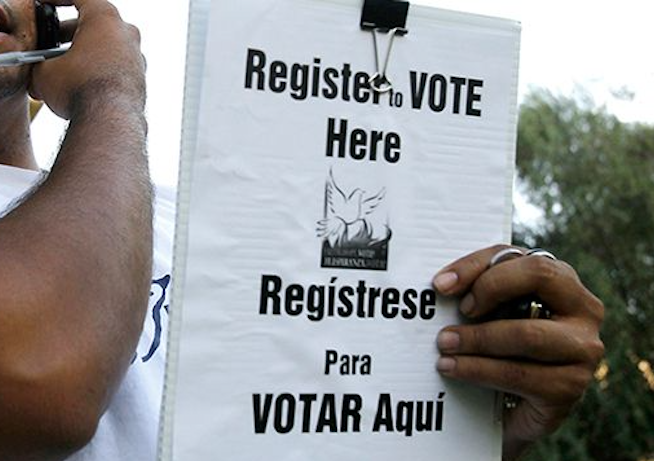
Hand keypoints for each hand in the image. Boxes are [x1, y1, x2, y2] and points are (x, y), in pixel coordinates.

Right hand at [29, 0, 144, 118]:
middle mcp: (127, 34)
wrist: (109, 121)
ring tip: (63, 70)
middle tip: (51, 44)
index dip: (56, 0)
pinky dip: (98, 72)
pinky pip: (115, 69)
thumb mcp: (45, 71)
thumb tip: (41, 73)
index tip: (44, 4)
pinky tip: (82, 85)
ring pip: (106, 49)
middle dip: (69, 34)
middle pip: (94, 25)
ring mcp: (137, 58)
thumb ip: (42, 63)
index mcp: (105, 18)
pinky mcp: (140, 80)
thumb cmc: (82, 90)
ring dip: (84, 56)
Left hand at [433, 245, 603, 460]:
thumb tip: (445, 283)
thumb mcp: (491, 310)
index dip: (480, 267)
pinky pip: (519, 374)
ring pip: (526, 333)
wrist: (514, 406)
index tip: (442, 285)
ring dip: (476, 338)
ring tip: (444, 346)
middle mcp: (583, 309)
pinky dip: (479, 370)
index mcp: (563, 280)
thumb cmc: (501, 345)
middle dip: (489, 289)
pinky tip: (454, 369)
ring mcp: (583, 349)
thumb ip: (477, 287)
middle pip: (539, 277)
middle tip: (454, 310)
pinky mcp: (570, 387)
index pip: (524, 256)